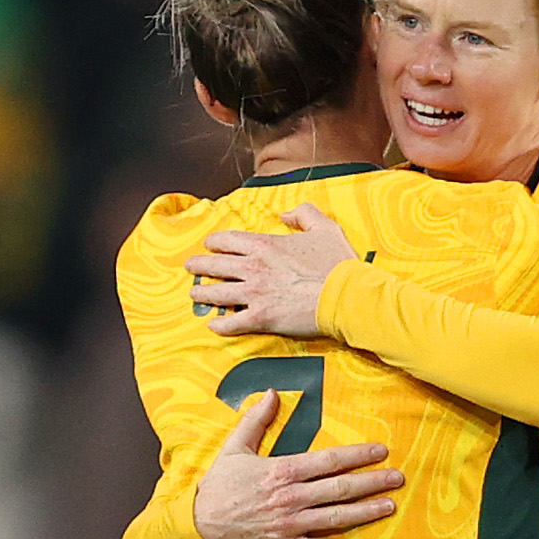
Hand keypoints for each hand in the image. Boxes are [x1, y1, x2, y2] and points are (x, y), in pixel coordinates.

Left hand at [187, 207, 357, 337]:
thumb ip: (303, 214)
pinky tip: (212, 324)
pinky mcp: (261, 317)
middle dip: (200, 265)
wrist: (346, 296)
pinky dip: (220, 324)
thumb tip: (285, 214)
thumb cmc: (338, 264)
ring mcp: (255, 293)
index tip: (209, 245)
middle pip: (216, 264)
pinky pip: (232, 322)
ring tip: (194, 293)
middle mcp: (255, 267)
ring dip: (203, 292)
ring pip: (218, 292)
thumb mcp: (325, 227)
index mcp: (266, 245)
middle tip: (191, 267)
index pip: (229, 240)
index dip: (215, 242)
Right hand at [190, 392, 401, 538]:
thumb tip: (273, 393)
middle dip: (372, 482)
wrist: (198, 528)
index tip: (380, 451)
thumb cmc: (216, 488)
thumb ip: (255, 420)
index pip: (329, 461)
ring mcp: (291, 524)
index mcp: (282, 471)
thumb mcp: (233, 448)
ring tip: (390, 505)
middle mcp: (292, 498)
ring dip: (366, 511)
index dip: (358, 455)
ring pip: (337, 518)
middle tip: (397, 477)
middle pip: (340, 488)